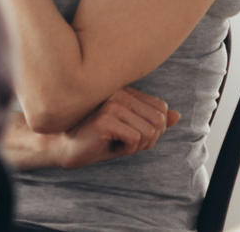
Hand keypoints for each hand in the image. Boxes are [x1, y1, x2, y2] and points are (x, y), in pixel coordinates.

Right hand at [49, 87, 180, 169]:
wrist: (62, 147)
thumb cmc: (96, 139)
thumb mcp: (129, 130)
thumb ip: (152, 122)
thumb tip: (177, 116)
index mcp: (124, 90)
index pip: (161, 109)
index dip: (154, 129)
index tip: (132, 134)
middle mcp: (118, 92)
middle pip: (159, 121)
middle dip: (148, 139)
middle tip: (125, 142)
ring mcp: (111, 104)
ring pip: (149, 132)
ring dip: (136, 146)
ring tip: (114, 142)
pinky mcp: (105, 119)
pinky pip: (135, 140)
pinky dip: (126, 150)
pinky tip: (107, 145)